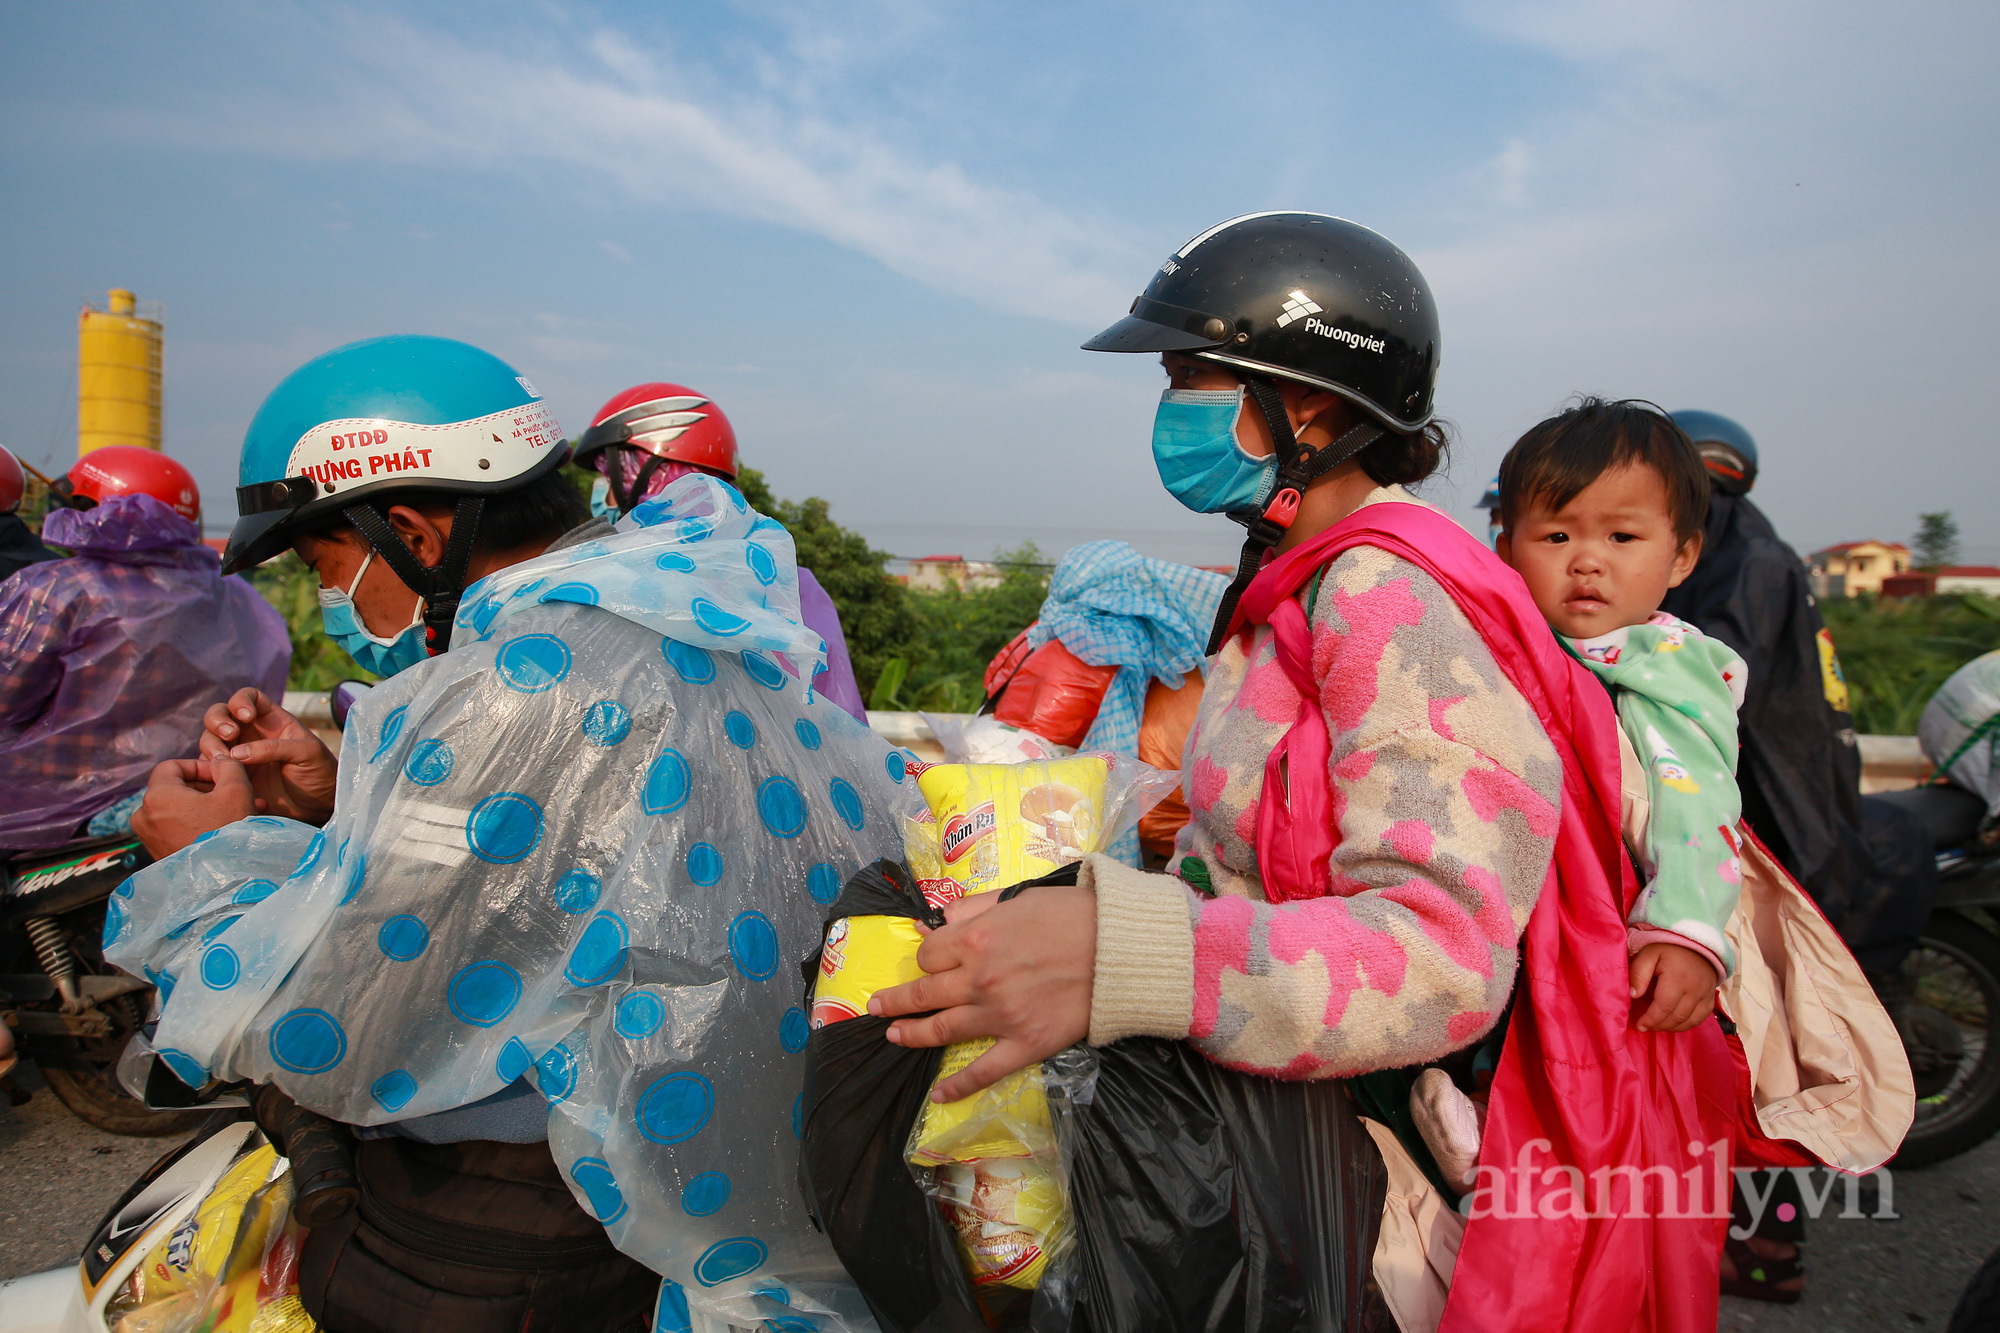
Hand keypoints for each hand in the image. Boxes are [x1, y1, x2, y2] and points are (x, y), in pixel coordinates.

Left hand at [132, 758, 256, 858]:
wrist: (223, 883)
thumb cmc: (228, 831)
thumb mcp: (236, 789)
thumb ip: (227, 765)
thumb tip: (218, 759)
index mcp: (156, 795)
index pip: (171, 766)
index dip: (198, 765)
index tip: (221, 775)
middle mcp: (143, 815)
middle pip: (173, 788)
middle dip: (205, 787)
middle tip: (232, 794)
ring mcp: (147, 837)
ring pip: (175, 809)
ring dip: (203, 805)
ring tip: (232, 812)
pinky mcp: (155, 853)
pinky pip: (173, 827)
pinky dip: (194, 822)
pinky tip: (221, 828)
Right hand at [198, 688, 336, 824]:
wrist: (314, 806)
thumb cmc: (318, 772)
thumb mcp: (307, 753)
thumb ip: (276, 747)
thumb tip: (237, 753)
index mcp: (271, 720)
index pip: (248, 697)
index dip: (241, 701)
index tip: (246, 716)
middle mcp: (249, 733)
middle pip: (220, 714)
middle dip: (217, 720)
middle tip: (230, 734)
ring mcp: (236, 754)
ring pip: (210, 739)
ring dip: (211, 745)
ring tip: (224, 759)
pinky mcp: (228, 776)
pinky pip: (208, 767)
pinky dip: (207, 768)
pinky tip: (219, 777)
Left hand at [868, 885, 1096, 1102]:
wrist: (1119, 948)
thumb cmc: (1071, 915)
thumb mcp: (1017, 898)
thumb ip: (975, 910)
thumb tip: (940, 920)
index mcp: (975, 940)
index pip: (929, 955)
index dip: (925, 957)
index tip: (928, 962)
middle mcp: (979, 980)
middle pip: (924, 994)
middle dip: (895, 1001)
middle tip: (877, 1007)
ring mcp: (1000, 1016)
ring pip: (943, 1030)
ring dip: (913, 1034)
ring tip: (894, 1036)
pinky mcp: (1025, 1044)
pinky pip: (983, 1071)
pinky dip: (958, 1086)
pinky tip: (938, 1095)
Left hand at [1630, 941, 1719, 1032]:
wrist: (1696, 941)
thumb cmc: (1668, 948)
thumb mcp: (1649, 953)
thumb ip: (1638, 973)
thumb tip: (1632, 995)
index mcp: (1677, 978)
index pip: (1664, 1007)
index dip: (1651, 1020)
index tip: (1639, 1025)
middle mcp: (1694, 989)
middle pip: (1677, 1017)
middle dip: (1659, 1025)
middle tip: (1646, 1026)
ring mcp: (1705, 994)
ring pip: (1690, 1021)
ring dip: (1672, 1028)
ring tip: (1657, 1026)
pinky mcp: (1711, 997)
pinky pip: (1701, 1018)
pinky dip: (1687, 1024)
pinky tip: (1674, 1023)